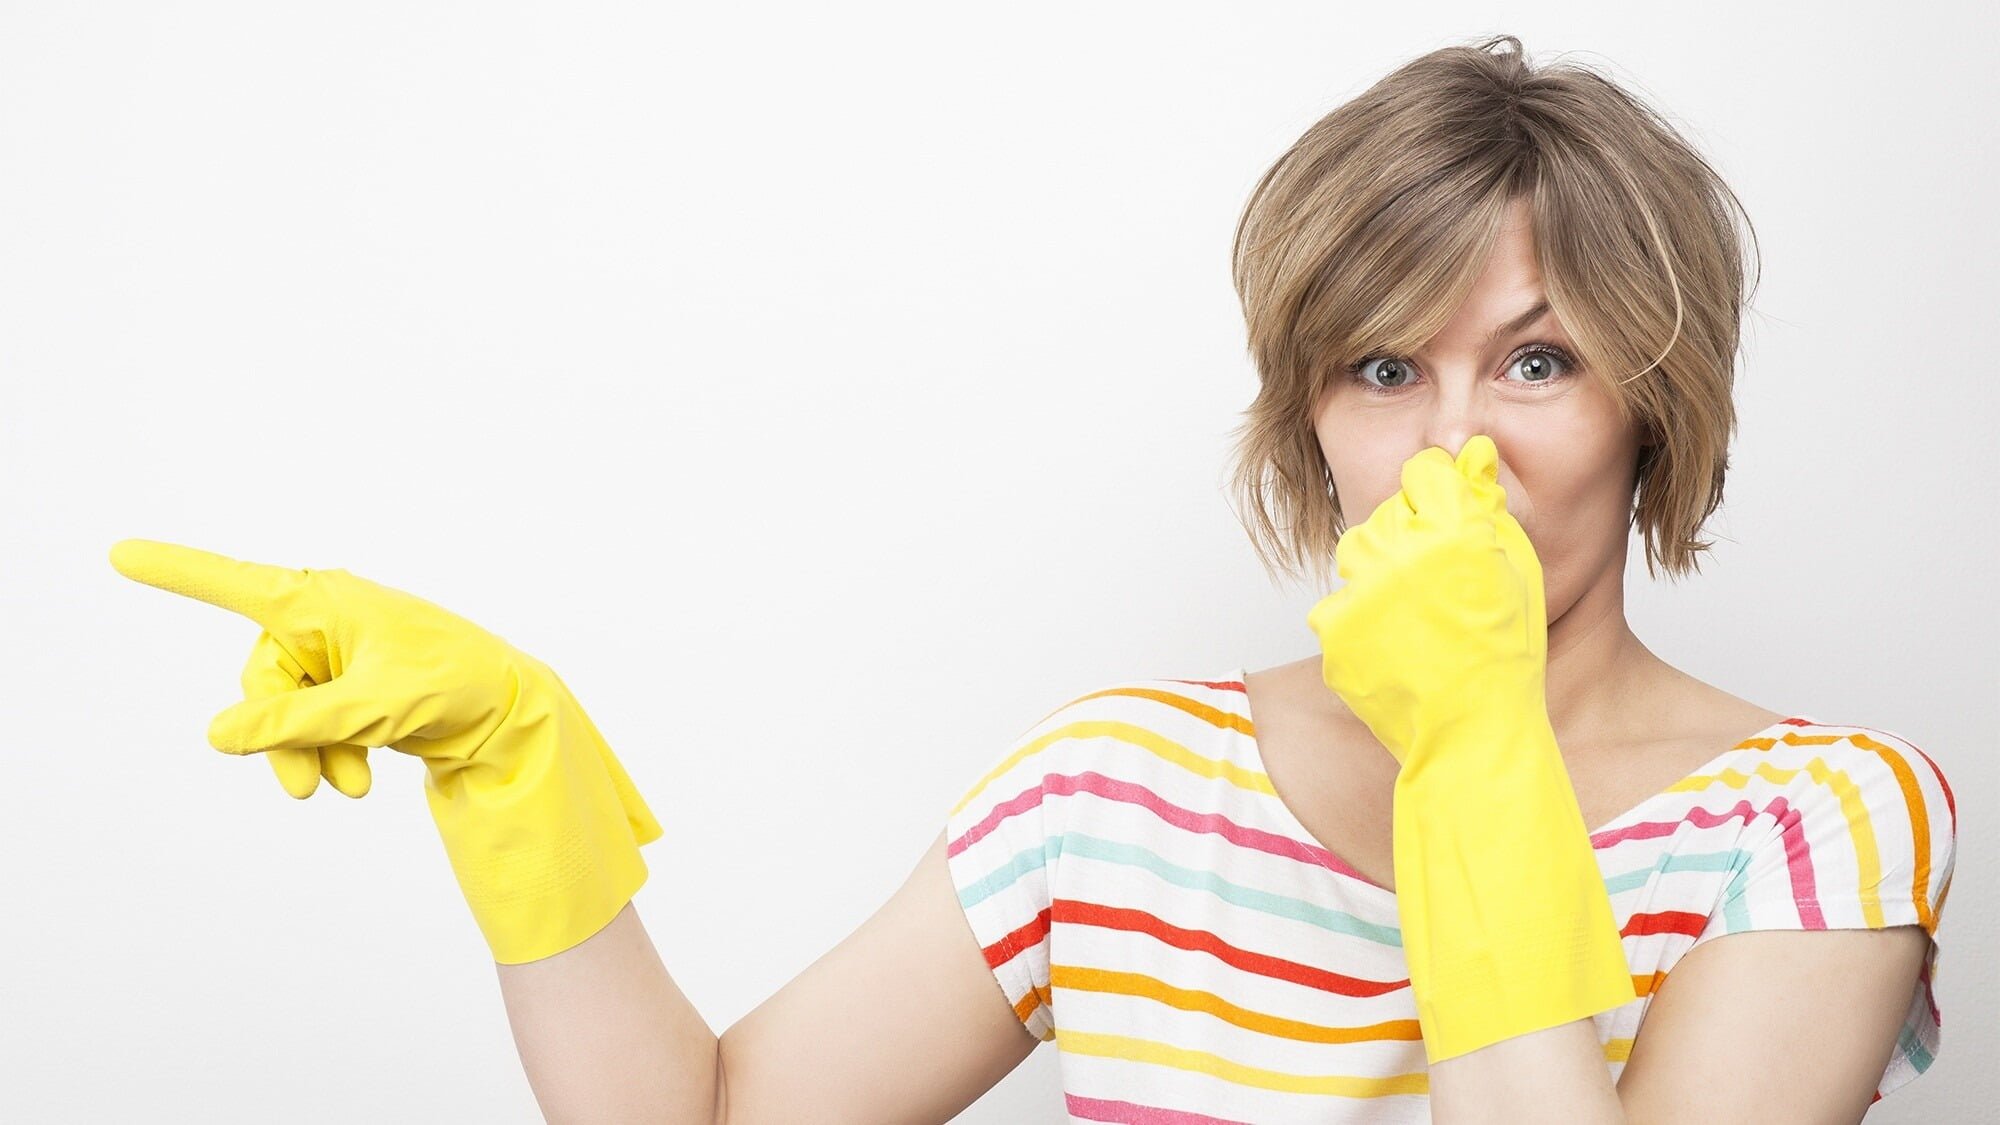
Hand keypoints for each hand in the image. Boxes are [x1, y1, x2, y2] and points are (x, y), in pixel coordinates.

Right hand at [110, 538, 662, 963]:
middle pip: (261, 680)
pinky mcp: (353, 682)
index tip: (120, 552)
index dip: (176, 571)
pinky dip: (331, 751)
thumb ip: (295, 722)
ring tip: (350, 790)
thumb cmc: (455, 685)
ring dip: (308, 753)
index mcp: (325, 601)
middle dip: (279, 738)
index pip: (234, 584)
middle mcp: (325, 617)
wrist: (514, 711)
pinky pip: (314, 720)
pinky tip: (362, 780)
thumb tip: (219, 735)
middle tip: (305, 789)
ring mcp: (339, 651)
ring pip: (285, 710)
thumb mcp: (373, 709)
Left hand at [1305, 434, 1545, 763]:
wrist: (1472, 733)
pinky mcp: (1333, 629)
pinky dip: (1359, 620)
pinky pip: (1338, 603)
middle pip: (1388, 513)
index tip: (1445, 520)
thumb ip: (1490, 506)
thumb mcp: (1518, 571)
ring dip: (1380, 572)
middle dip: (1409, 538)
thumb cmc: (1507, 654)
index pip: (1424, 471)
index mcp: (1455, 530)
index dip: (1437, 496)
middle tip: (1438, 587)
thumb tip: (1473, 453)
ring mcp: (1361, 592)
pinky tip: (1394, 645)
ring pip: (1356, 551)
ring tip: (1415, 614)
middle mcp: (1401, 552)